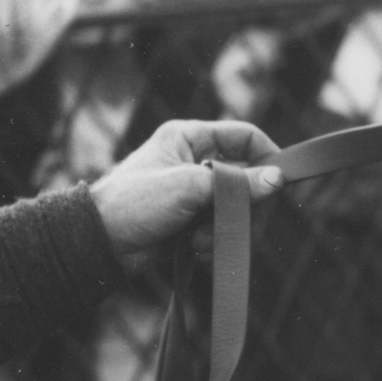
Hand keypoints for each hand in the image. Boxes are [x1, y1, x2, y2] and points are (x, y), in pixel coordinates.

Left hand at [90, 119, 284, 262]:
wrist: (101, 242)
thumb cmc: (135, 202)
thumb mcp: (190, 186)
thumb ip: (236, 183)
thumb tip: (278, 179)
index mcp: (188, 138)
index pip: (243, 136)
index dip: (266, 153)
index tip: (280, 178)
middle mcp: (194, 161)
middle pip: (245, 177)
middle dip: (239, 204)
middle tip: (231, 216)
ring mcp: (193, 193)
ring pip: (234, 208)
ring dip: (221, 227)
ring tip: (196, 235)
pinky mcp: (190, 220)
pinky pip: (220, 228)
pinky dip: (211, 240)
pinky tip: (190, 245)